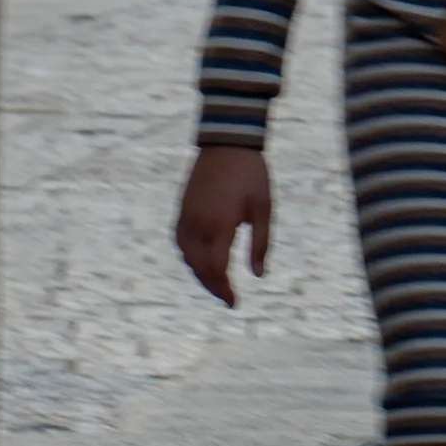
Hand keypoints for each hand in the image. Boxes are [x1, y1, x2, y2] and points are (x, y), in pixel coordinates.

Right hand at [176, 145, 273, 307]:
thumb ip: (260, 244)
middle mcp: (197, 224)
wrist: (227, 143)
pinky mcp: (182, 209)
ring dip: (200, 273)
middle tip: (228, 298)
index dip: (224, 290)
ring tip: (217, 282)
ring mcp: (186, 216)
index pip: (216, 270)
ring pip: (187, 257)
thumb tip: (259, 276)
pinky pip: (180, 242)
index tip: (234, 303)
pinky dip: (190, 256)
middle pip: (199, 268)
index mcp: (219, 225)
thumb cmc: (251, 175)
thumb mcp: (264, 209)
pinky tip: (202, 259)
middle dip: (212, 286)